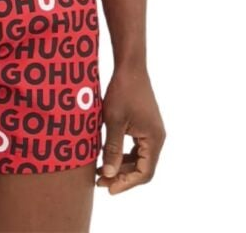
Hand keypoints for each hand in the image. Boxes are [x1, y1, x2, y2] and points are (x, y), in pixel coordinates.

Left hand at [97, 65, 165, 193]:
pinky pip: (136, 147)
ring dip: (121, 166)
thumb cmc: (121, 91)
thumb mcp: (113, 121)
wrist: (130, 67)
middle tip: (99, 181)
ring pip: (139, 158)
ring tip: (100, 171)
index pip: (144, 172)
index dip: (126, 183)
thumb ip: (112, 148)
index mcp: (154, 139)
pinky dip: (122, 154)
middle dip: (121, 176)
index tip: (108, 188)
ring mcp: (152, 131)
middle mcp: (157, 138)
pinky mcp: (145, 125)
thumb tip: (108, 174)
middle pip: (142, 167)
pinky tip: (106, 155)